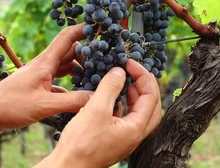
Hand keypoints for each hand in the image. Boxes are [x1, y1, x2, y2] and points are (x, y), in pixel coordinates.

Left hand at [0, 24, 91, 130]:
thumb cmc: (9, 106)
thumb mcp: (44, 105)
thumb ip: (72, 101)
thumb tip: (97, 97)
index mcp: (45, 62)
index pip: (69, 37)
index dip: (85, 29)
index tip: (101, 27)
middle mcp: (44, 64)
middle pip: (71, 51)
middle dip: (88, 52)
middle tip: (107, 58)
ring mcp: (40, 75)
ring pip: (65, 65)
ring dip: (80, 68)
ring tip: (96, 76)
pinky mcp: (37, 86)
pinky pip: (59, 79)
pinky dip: (70, 83)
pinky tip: (78, 94)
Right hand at [37, 59, 161, 167]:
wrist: (67, 167)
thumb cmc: (81, 143)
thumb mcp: (96, 109)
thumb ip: (110, 87)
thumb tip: (120, 71)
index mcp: (136, 128)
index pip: (151, 95)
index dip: (143, 75)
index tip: (129, 62)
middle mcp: (135, 135)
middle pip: (151, 105)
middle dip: (144, 85)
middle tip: (132, 71)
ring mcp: (125, 138)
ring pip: (139, 112)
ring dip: (135, 94)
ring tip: (124, 81)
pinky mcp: (114, 139)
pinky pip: (126, 118)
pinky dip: (124, 105)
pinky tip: (112, 99)